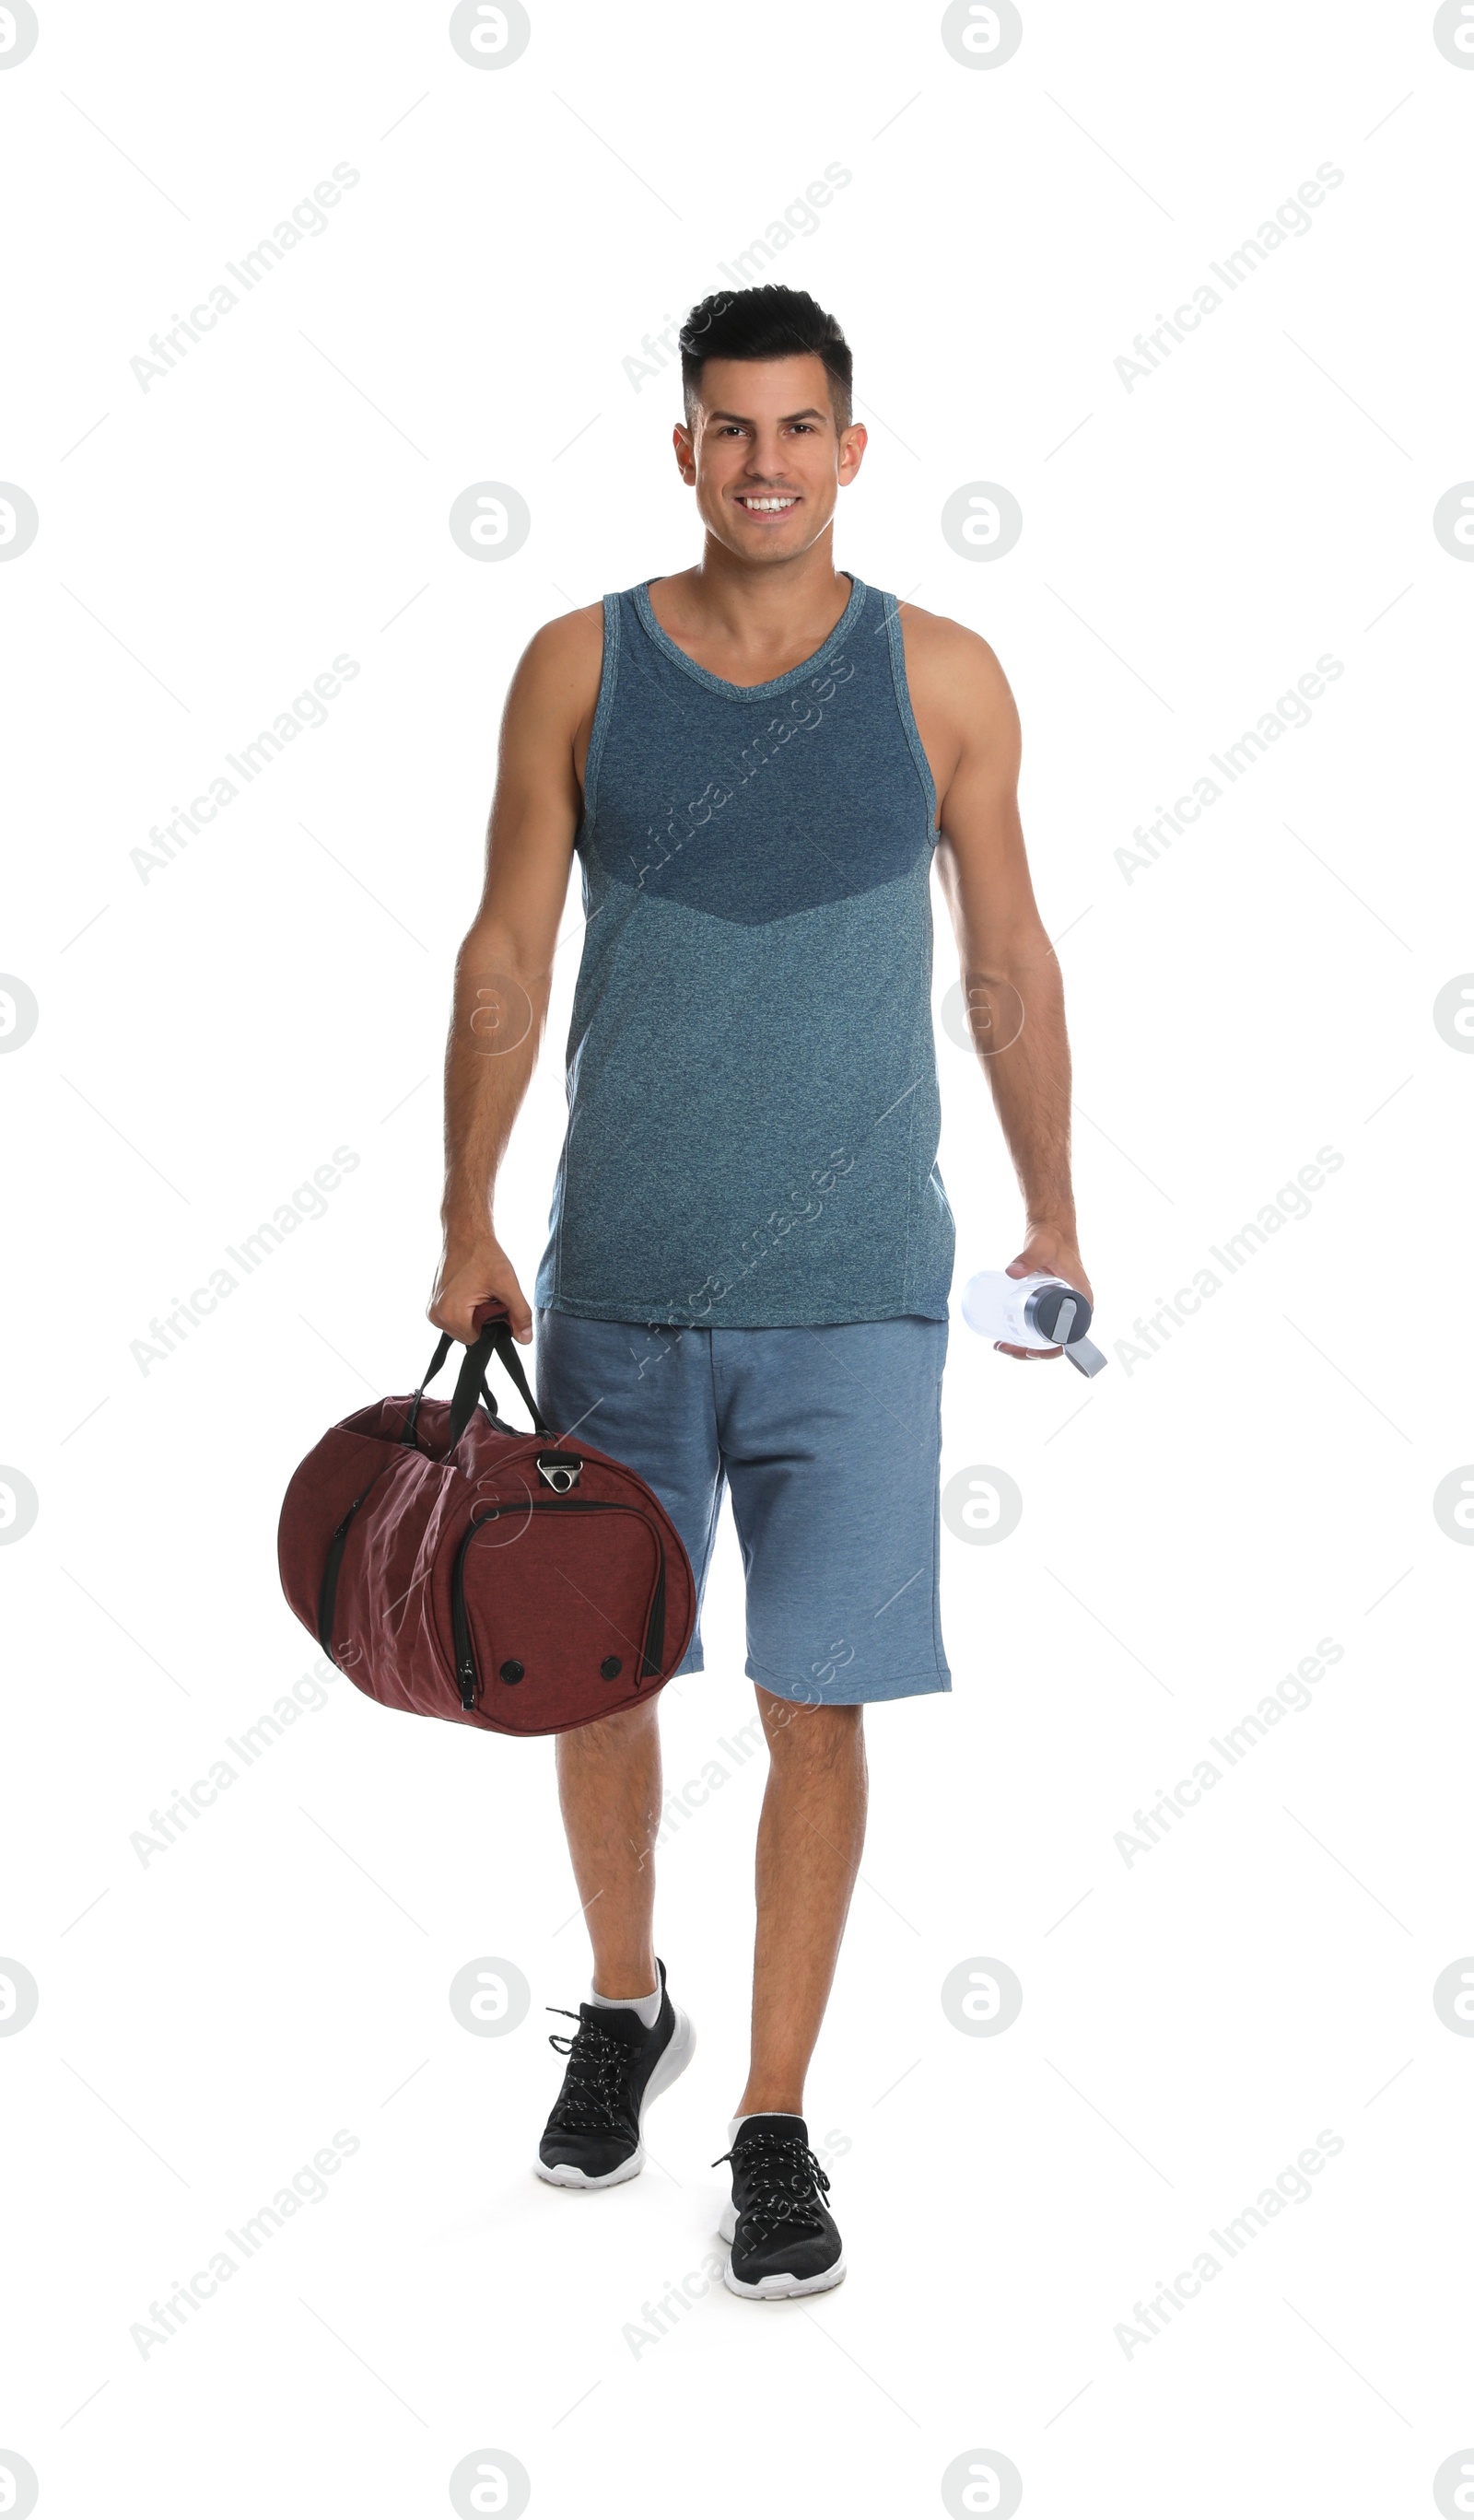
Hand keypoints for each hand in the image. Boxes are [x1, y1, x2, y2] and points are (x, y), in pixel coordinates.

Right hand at [429, 1233, 532, 1345]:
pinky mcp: (433, 1305)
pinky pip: (455, 1320)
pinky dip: (466, 1312)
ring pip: (463, 1329)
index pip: (480, 1340)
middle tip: (488, 1296)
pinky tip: (471, 1293)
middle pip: (470, 1336)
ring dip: (475, 1317)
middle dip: (483, 1322)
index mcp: (451, 1314)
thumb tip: (525, 1339)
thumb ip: (519, 1314)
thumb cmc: (483, 1255)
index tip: (496, 1303)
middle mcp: (436, 1316)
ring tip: (479, 1292)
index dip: (494, 1326)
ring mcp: (432, 1311)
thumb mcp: (507, 1285)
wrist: (466, 1234)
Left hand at [997, 1226, 1092, 1361]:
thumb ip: (1027, 1259)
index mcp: (1082, 1300)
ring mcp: (1062, 1306)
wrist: (1052, 1228)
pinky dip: (1028, 1334)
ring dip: (1026, 1345)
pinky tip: (1009, 1337)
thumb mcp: (1041, 1249)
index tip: (1031, 1353)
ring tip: (1002, 1345)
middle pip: (1055, 1340)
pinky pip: (1042, 1324)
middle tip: (1004, 1347)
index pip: (1071, 1336)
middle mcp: (1075, 1307)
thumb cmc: (1053, 1238)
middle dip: (1031, 1350)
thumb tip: (1011, 1272)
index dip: (1052, 1350)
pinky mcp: (1050, 1302)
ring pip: (1047, 1335)